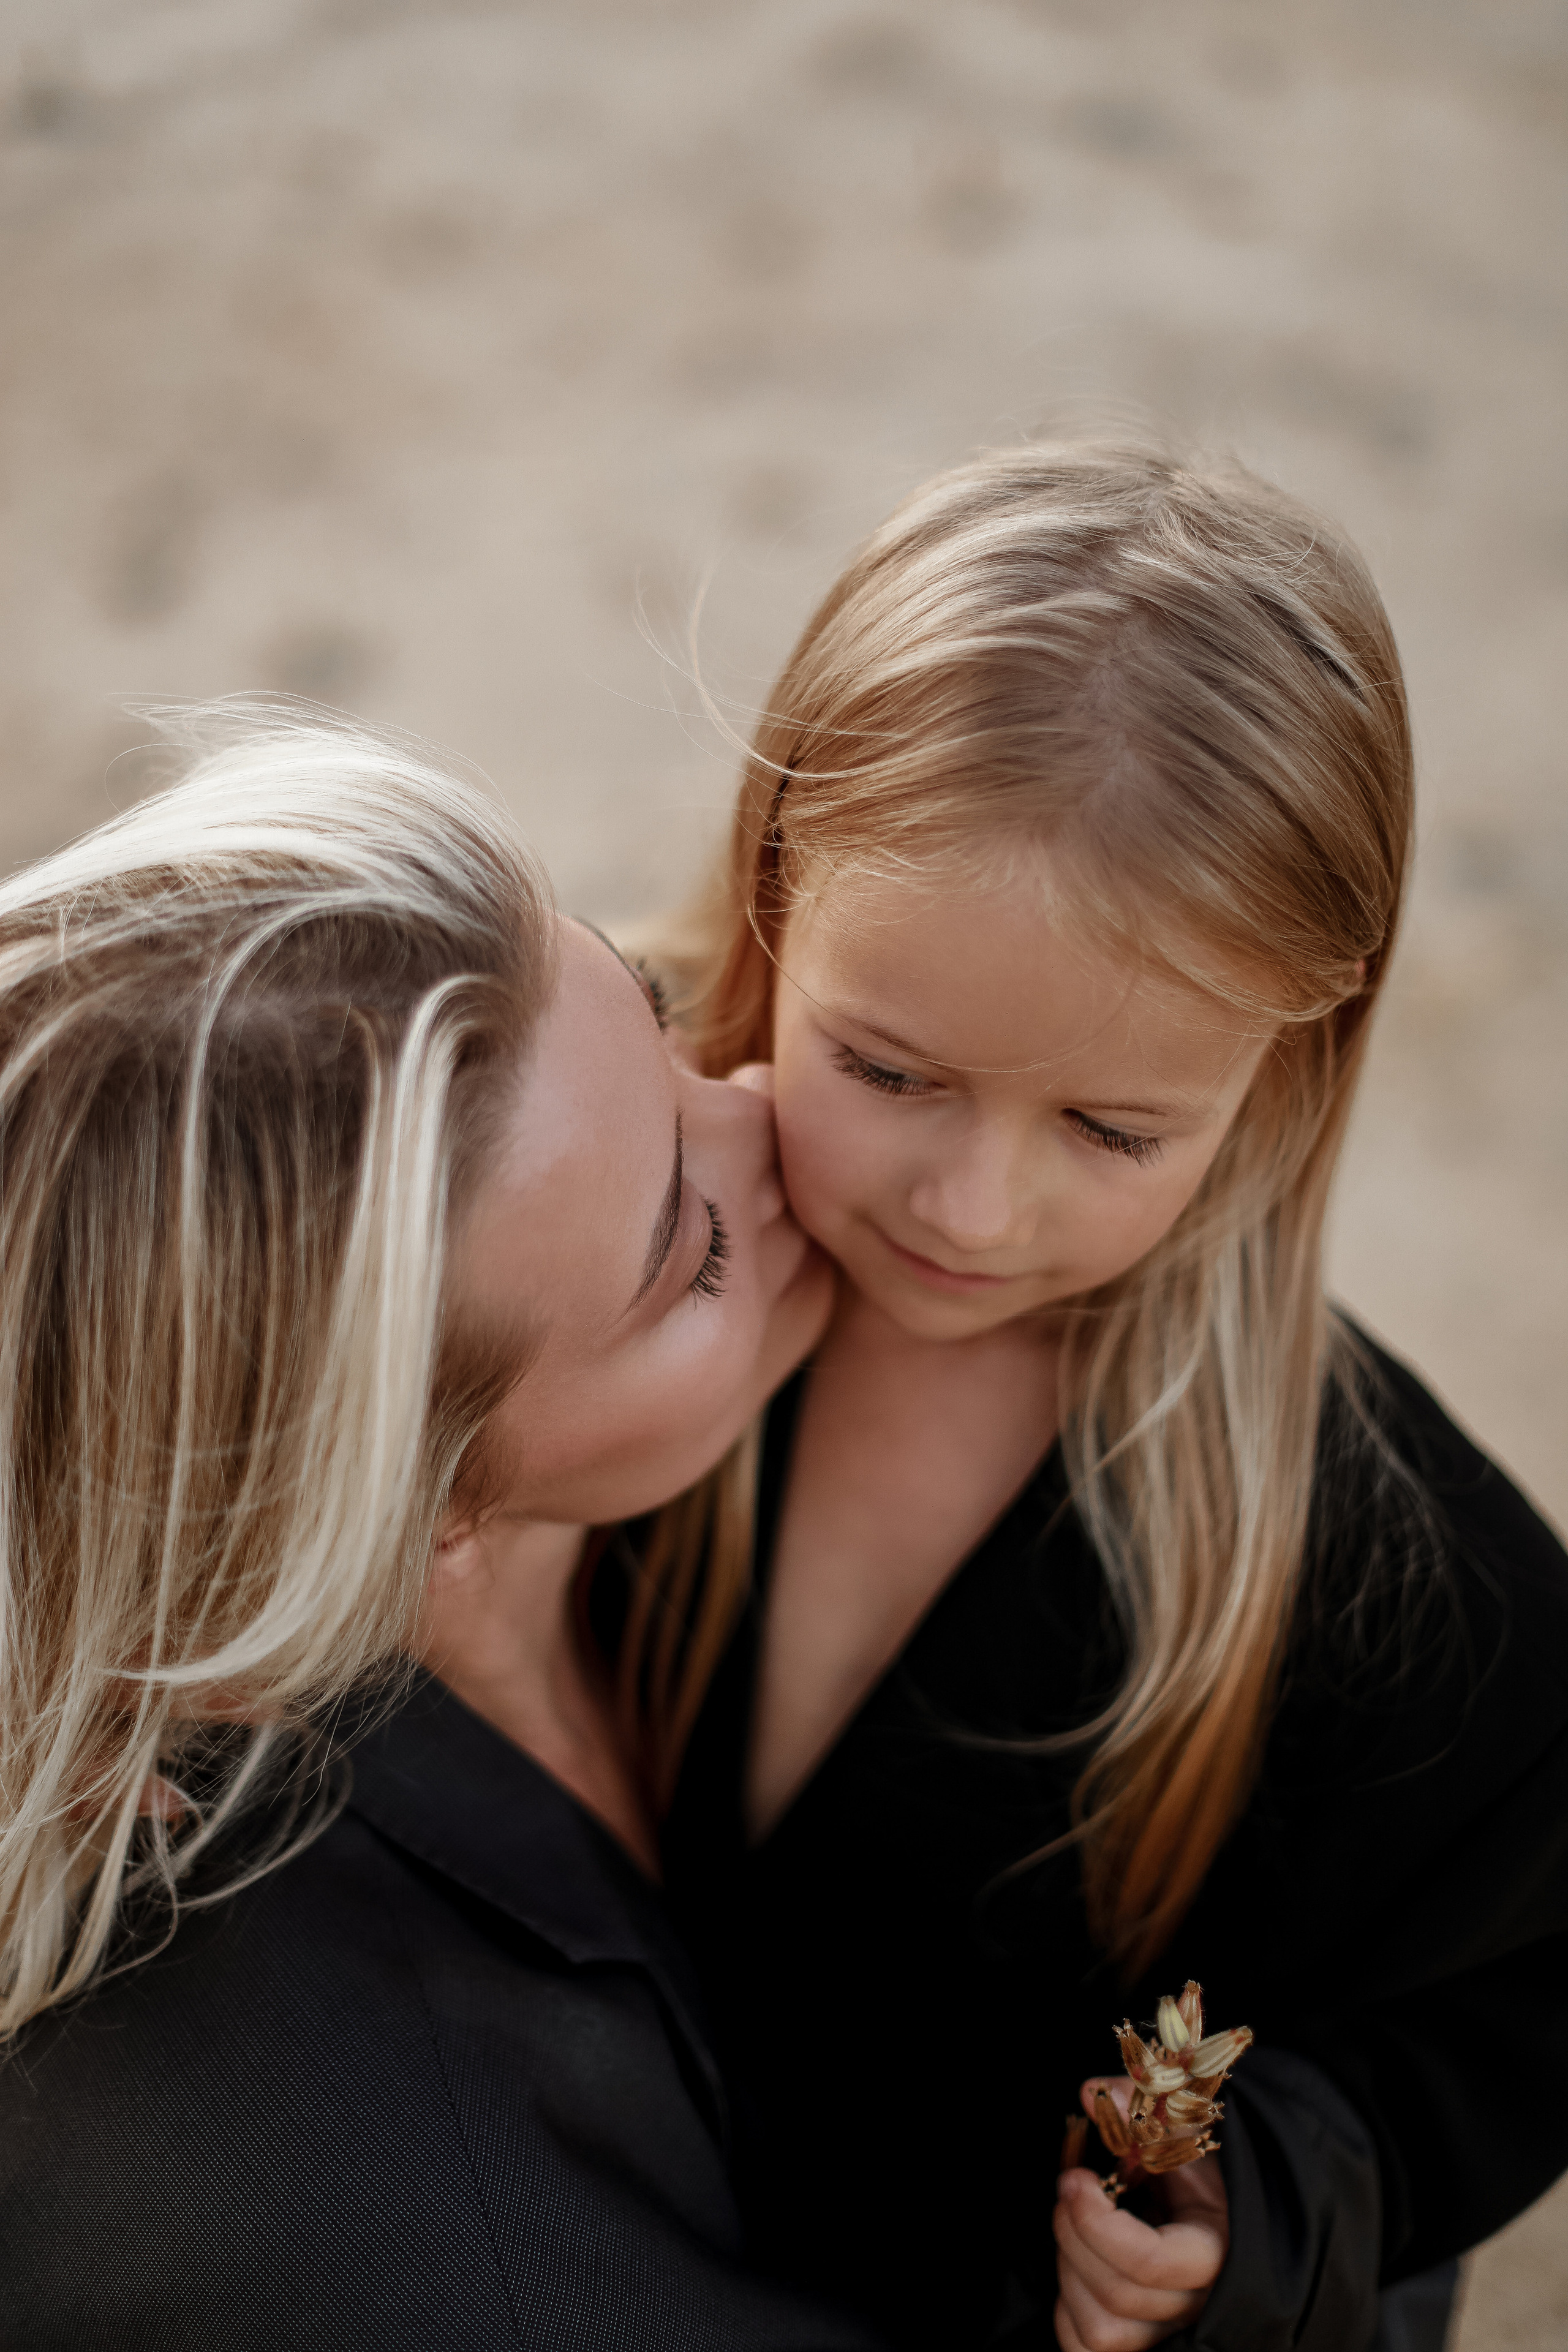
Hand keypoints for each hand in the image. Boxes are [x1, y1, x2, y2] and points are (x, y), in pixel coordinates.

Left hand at [1053, 2079, 1228, 2350]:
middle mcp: (1198, 2304)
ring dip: (1069, 2272)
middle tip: (1067, 2190)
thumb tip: (1091, 2094)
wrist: (1210, 2204)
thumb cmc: (1195, 2166)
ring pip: (1102, 2331)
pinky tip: (1076, 2270)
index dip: (1098, 2224)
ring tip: (1074, 2229)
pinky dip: (1066, 2314)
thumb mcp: (1179, 2128)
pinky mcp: (1142, 2347)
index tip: (1074, 2179)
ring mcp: (1170, 2333)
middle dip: (1074, 2236)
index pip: (1151, 2261)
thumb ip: (1139, 2107)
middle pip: (1119, 2294)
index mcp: (1217, 2250)